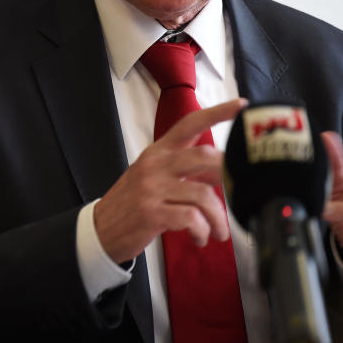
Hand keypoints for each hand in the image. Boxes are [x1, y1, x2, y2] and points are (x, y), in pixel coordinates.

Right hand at [93, 98, 246, 263]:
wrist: (101, 230)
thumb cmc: (131, 204)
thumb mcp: (151, 177)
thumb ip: (182, 169)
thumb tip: (219, 170)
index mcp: (157, 152)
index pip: (189, 124)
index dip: (217, 113)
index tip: (241, 105)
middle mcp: (155, 165)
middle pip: (205, 157)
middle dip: (230, 177)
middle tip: (236, 194)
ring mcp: (151, 188)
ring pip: (204, 195)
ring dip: (219, 218)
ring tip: (218, 231)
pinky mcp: (151, 213)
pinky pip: (192, 219)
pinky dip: (203, 231)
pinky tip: (199, 237)